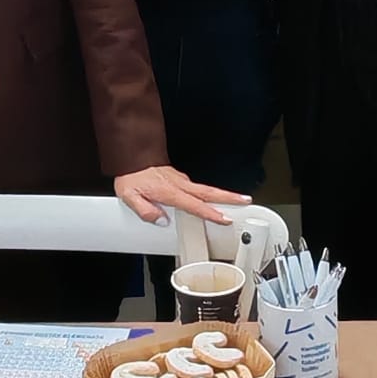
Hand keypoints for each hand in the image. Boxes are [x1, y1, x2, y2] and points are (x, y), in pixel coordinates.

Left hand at [114, 167, 250, 225]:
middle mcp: (178, 184)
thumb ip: (145, 210)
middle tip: (245, 201)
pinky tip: (212, 198)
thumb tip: (161, 221)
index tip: (224, 218)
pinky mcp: (179, 179)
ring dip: (222, 194)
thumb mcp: (130, 196)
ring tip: (238, 200)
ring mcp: (180, 180)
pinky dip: (208, 193)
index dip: (210, 212)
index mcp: (169, 191)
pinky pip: (196, 188)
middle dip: (229, 197)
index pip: (194, 204)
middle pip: (208, 192)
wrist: (131, 156)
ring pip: (205, 189)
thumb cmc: (131, 177)